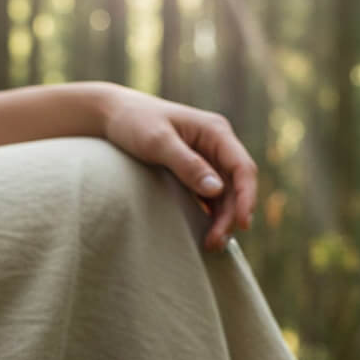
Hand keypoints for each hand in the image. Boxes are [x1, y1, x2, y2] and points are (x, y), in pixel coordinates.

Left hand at [98, 85, 258, 251]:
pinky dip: (210, 214)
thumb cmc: (135, 122)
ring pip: (224, 194)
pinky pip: (209, 195)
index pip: (242, 167)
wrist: (113, 115)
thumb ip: (187, 165)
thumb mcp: (158, 142)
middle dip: (231, 215)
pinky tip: (204, 232)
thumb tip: (217, 190)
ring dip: (222, 218)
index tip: (241, 224)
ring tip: (211, 244)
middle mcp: (216, 144)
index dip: (246, 197)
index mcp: (215, 131)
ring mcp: (206, 158)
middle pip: (236, 185)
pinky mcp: (194, 170)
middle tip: (215, 243)